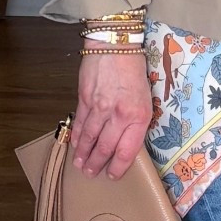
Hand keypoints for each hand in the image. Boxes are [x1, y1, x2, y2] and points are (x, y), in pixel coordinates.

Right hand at [73, 48, 152, 178]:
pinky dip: (76, 136)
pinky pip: (80, 123)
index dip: (118, 167)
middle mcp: (119, 114)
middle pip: (105, 147)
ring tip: (80, 165)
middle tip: (91, 174)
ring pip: (89, 138)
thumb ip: (135, 121)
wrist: (116, 45)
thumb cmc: (134, 71)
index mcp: (138, 116)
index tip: (113, 175)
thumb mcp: (145, 98)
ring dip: (84, 154)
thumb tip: (124, 140)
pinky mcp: (84, 98)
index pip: (127, 150)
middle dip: (97, 164)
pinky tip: (75, 145)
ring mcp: (100, 107)